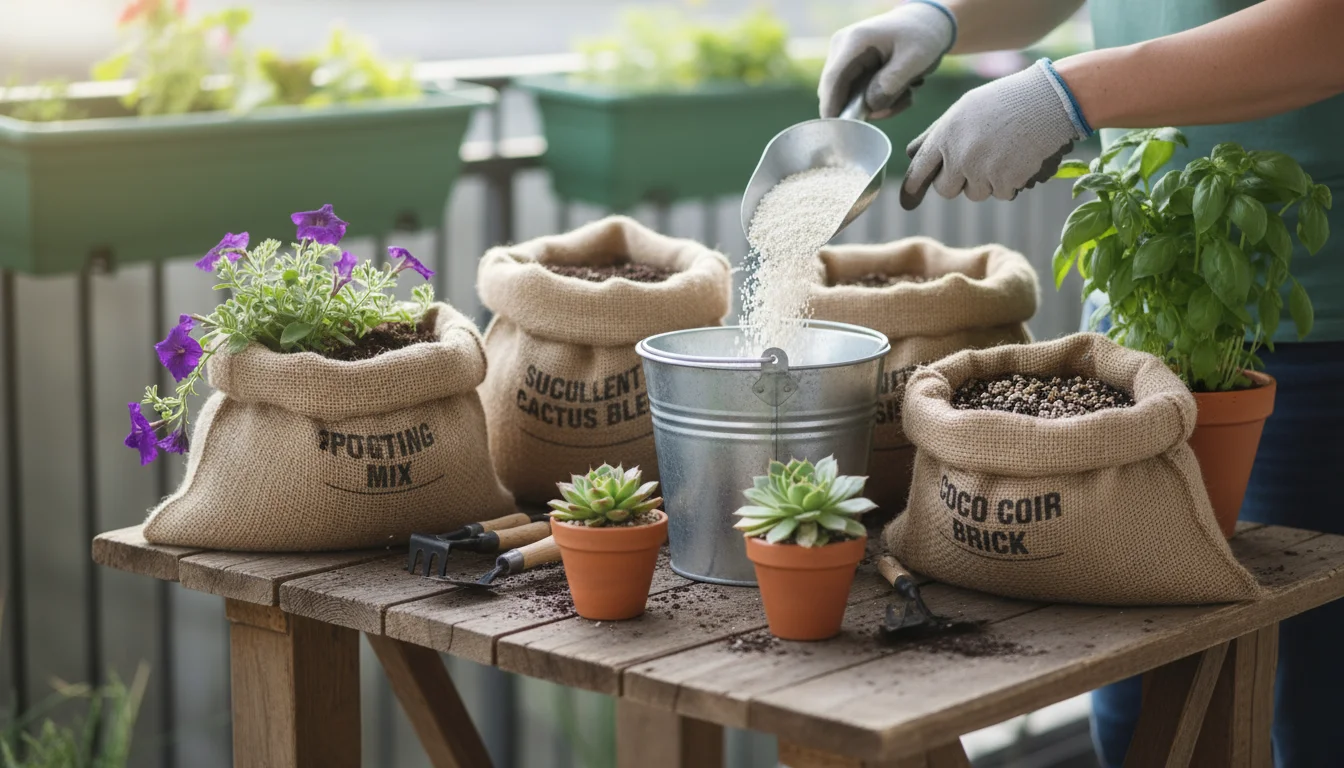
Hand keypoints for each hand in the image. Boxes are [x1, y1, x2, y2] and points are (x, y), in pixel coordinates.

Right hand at [818, 1, 956, 118]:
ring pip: (847, 96)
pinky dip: (878, 99)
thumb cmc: (923, 36)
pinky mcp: (853, 67)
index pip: (833, 81)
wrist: (928, 21)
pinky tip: (902, 89)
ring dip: (877, 104)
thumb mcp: (915, 59)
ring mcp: (845, 58)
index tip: (839, 133)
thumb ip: (892, 83)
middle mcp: (842, 48)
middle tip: (897, 105)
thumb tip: (870, 108)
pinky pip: (856, 94)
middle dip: (863, 108)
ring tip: (906, 92)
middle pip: (836, 91)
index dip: (833, 108)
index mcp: (854, 42)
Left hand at [900, 59, 1091, 208]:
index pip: (919, 170)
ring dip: (986, 182)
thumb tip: (911, 155)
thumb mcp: (964, 109)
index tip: (909, 201)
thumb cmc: (1005, 101)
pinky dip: (1009, 183)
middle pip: (945, 190)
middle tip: (974, 166)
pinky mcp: (1005, 181)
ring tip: (1002, 153)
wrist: (1048, 99)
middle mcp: (959, 156)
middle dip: (957, 182)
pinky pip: (1001, 194)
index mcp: (944, 135)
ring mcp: (981, 171)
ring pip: (974, 193)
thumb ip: (937, 135)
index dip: (913, 188)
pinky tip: (1018, 159)